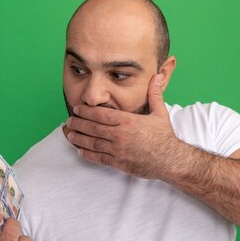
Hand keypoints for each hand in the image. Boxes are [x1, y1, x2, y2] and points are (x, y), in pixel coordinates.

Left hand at [66, 73, 180, 178]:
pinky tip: (80, 151)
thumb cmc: (165, 137)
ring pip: (93, 143)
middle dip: (78, 123)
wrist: (170, 160)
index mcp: (127, 121)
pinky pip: (99, 158)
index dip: (86, 111)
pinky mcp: (119, 163)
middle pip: (93, 128)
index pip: (100, 114)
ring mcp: (118, 150)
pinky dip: (88, 155)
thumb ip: (155, 94)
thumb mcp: (160, 113)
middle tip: (68, 121)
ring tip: (70, 134)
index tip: (77, 109)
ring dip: (79, 138)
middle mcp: (119, 135)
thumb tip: (156, 77)